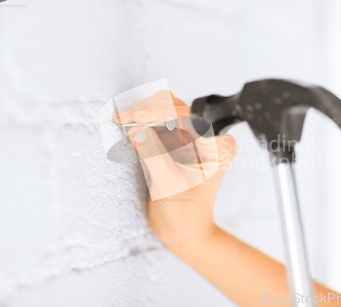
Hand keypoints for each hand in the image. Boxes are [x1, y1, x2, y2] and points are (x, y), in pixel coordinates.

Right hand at [114, 90, 236, 254]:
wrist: (184, 232)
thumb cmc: (186, 214)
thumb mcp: (168, 185)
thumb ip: (154, 155)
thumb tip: (136, 129)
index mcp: (218, 146)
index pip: (189, 116)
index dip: (159, 112)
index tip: (135, 117)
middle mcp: (209, 138)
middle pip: (177, 108)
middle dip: (148, 110)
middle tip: (123, 118)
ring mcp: (193, 138)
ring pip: (167, 112)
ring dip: (144, 114)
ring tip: (122, 120)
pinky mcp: (179, 143)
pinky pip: (160, 124)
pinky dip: (143, 122)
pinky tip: (128, 125)